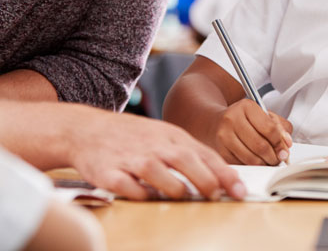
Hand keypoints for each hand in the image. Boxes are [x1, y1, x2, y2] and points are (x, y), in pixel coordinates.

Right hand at [66, 107, 247, 200]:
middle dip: (204, 178)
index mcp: (171, 136)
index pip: (203, 153)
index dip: (223, 172)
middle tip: (218, 194)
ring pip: (157, 171)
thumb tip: (220, 177)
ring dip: (173, 186)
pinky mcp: (109, 172)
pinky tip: (146, 197)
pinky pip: (126, 185)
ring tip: (184, 196)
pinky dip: (138, 193)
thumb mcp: (163, 136)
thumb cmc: (132, 136)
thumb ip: (189, 154)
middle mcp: (154, 145)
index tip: (240, 189)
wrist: (88, 129)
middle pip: (184, 159)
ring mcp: (131, 158)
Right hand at [211, 99, 292, 164]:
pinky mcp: (220, 151)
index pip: (270, 128)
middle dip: (274, 156)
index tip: (284, 148)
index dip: (280, 142)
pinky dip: (252, 166)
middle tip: (278, 158)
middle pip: (261, 146)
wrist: (215, 123)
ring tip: (268, 160)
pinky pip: (242, 165)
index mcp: (246, 106)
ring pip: (252, 159)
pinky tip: (255, 161)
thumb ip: (279, 126)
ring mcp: (224, 136)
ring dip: (265, 164)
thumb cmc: (242, 119)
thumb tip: (287, 143)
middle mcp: (232, 119)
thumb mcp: (261, 114)